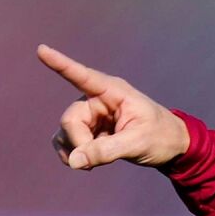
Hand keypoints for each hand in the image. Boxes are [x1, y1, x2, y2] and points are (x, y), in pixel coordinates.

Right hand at [37, 44, 190, 170]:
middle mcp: (99, 100)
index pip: (83, 76)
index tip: (41, 50)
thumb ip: (106, 151)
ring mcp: (93, 116)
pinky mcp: (91, 131)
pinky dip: (72, 153)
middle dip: (78, 142)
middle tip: (92, 162)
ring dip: (73, 149)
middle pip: (71, 119)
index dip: (61, 64)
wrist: (173, 146)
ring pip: (67, 131)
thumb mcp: (138, 144)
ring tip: (89, 166)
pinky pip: (68, 140)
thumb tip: (74, 161)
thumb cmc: (162, 137)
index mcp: (114, 92)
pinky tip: (82, 164)